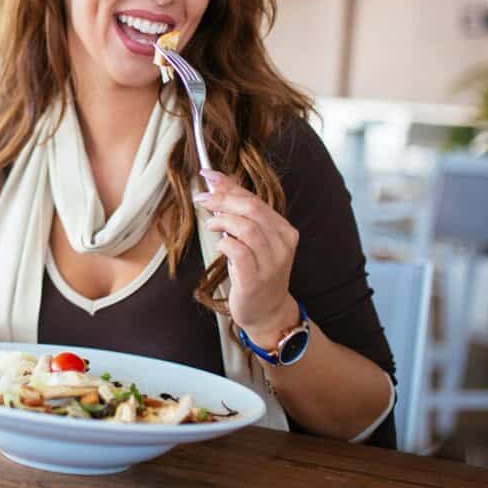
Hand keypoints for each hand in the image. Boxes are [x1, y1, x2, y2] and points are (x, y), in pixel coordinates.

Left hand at [194, 170, 300, 344]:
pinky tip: (220, 244)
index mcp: (284, 231)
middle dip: (223, 199)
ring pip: (246, 227)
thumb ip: (238, 211)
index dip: (229, 185)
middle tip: (203, 199)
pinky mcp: (255, 280)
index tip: (207, 175)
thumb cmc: (256, 271)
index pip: (256, 199)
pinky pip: (238, 251)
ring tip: (211, 224)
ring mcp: (271, 263)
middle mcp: (283, 245)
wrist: (267, 312)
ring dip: (222, 220)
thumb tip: (216, 180)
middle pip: (252, 209)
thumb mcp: (251, 239)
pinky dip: (224, 242)